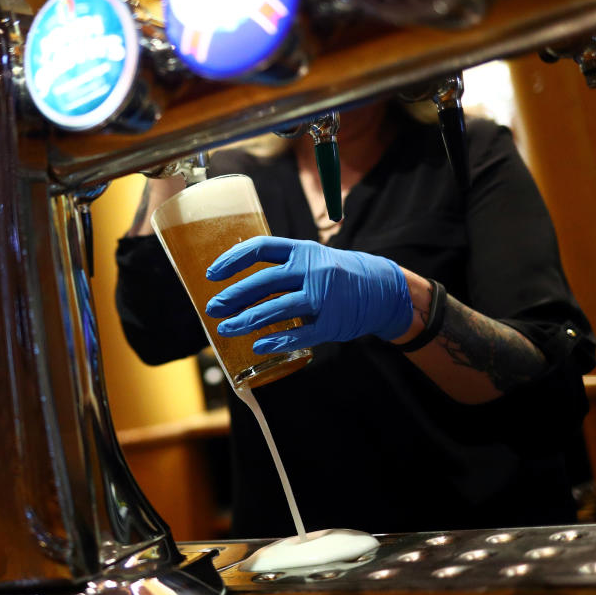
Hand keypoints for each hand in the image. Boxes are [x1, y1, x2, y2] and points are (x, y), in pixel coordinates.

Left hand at [204, 237, 412, 353]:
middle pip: (265, 281)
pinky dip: (277, 341)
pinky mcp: (332, 322)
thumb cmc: (337, 274)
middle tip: (213, 308)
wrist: (383, 289)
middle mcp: (312, 270)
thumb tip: (238, 277)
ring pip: (278, 308)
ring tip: (226, 329)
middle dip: (234, 296)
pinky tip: (258, 346)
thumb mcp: (312, 258)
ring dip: (248, 320)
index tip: (212, 274)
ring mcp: (323, 297)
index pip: (261, 248)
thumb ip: (283, 265)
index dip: (233, 260)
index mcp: (302, 250)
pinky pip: (300, 334)